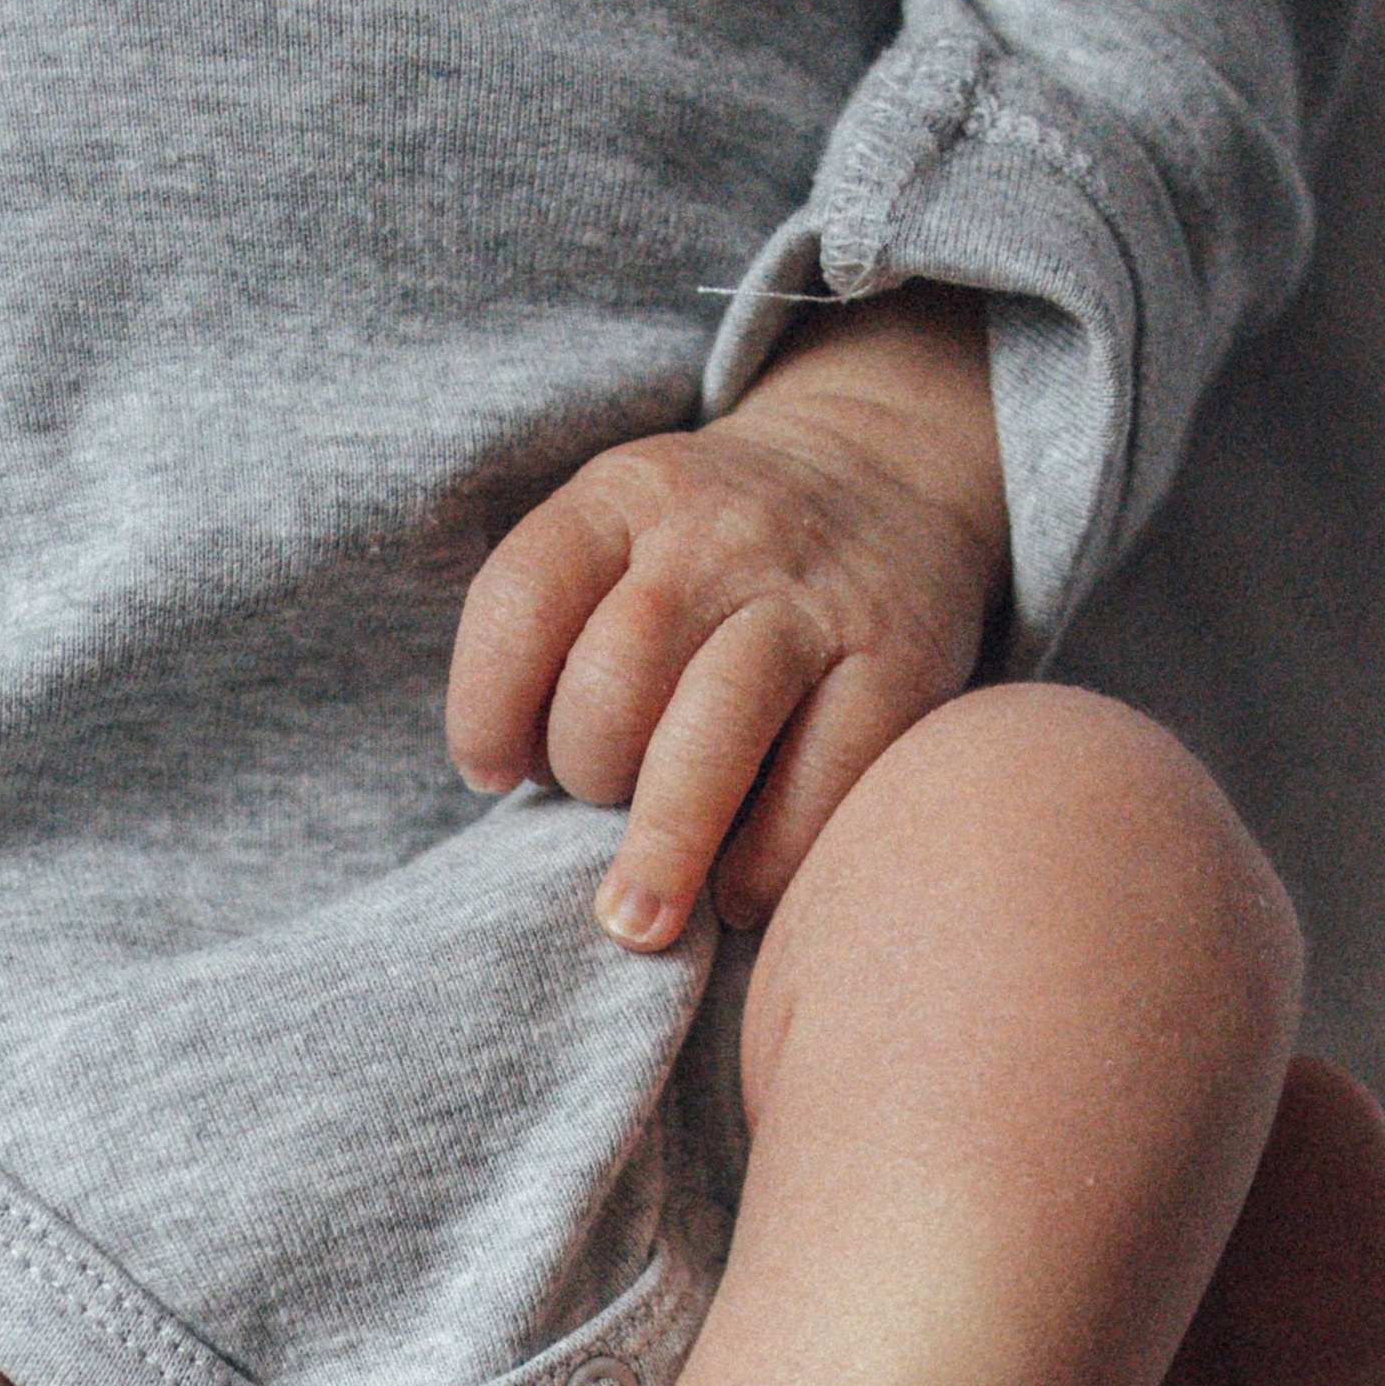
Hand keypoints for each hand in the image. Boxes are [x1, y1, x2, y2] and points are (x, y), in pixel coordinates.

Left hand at [447, 287, 1009, 949]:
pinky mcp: (899, 664)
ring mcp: (815, 599)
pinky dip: (766, 859)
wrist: (890, 464)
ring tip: (638, 921)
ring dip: (664, 844)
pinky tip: (737, 894)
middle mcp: (721, 536)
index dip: (485, 707)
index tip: (493, 774)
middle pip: (615, 677)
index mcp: (628, 497)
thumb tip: (509, 780)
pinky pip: (820, 782)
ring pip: (713, 730)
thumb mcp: (626, 529)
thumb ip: (560, 624)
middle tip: (598, 804)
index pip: (522, 598)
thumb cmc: (717, 553)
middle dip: (585, 770)